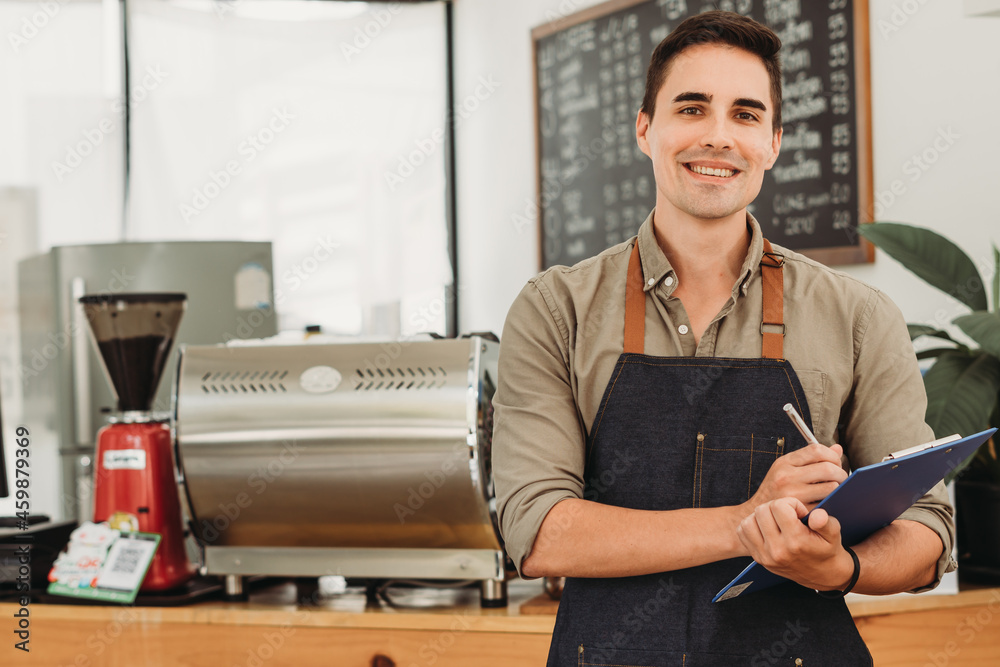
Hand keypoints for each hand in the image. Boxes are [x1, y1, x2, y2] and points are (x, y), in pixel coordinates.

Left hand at [737, 496, 854, 590]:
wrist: (823, 574)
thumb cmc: (827, 549)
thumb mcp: (833, 534)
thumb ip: (826, 522)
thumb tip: (817, 515)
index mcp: (796, 541)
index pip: (779, 506)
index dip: (791, 504)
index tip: (800, 513)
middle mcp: (777, 550)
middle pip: (762, 511)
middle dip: (776, 507)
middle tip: (789, 516)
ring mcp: (765, 556)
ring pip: (748, 521)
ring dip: (761, 516)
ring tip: (776, 520)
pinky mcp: (758, 558)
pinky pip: (742, 532)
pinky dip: (751, 525)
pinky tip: (766, 527)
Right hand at [744, 443, 846, 512]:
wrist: (757, 513)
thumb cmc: (776, 489)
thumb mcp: (787, 468)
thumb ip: (811, 458)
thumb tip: (838, 449)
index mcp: (784, 463)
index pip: (817, 450)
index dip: (832, 456)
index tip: (835, 463)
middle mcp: (786, 477)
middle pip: (828, 468)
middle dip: (841, 473)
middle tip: (841, 479)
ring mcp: (793, 495)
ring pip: (831, 487)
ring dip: (839, 489)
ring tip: (835, 490)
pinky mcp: (800, 512)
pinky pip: (827, 504)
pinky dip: (832, 502)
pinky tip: (828, 502)